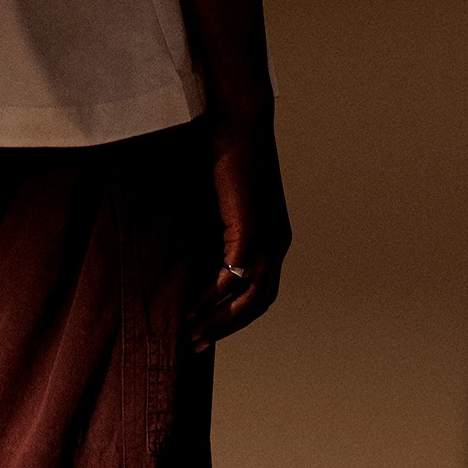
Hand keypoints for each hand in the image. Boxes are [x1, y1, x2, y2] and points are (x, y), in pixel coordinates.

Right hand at [187, 113, 292, 351]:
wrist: (239, 123)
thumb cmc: (227, 158)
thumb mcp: (224, 207)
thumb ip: (218, 236)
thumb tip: (194, 259)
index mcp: (274, 241)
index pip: (259, 295)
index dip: (234, 319)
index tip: (206, 334)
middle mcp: (277, 244)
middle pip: (257, 305)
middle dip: (225, 328)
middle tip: (195, 345)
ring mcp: (268, 239)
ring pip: (248, 298)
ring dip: (218, 320)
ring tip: (190, 333)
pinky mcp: (251, 230)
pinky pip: (234, 277)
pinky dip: (213, 297)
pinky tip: (192, 307)